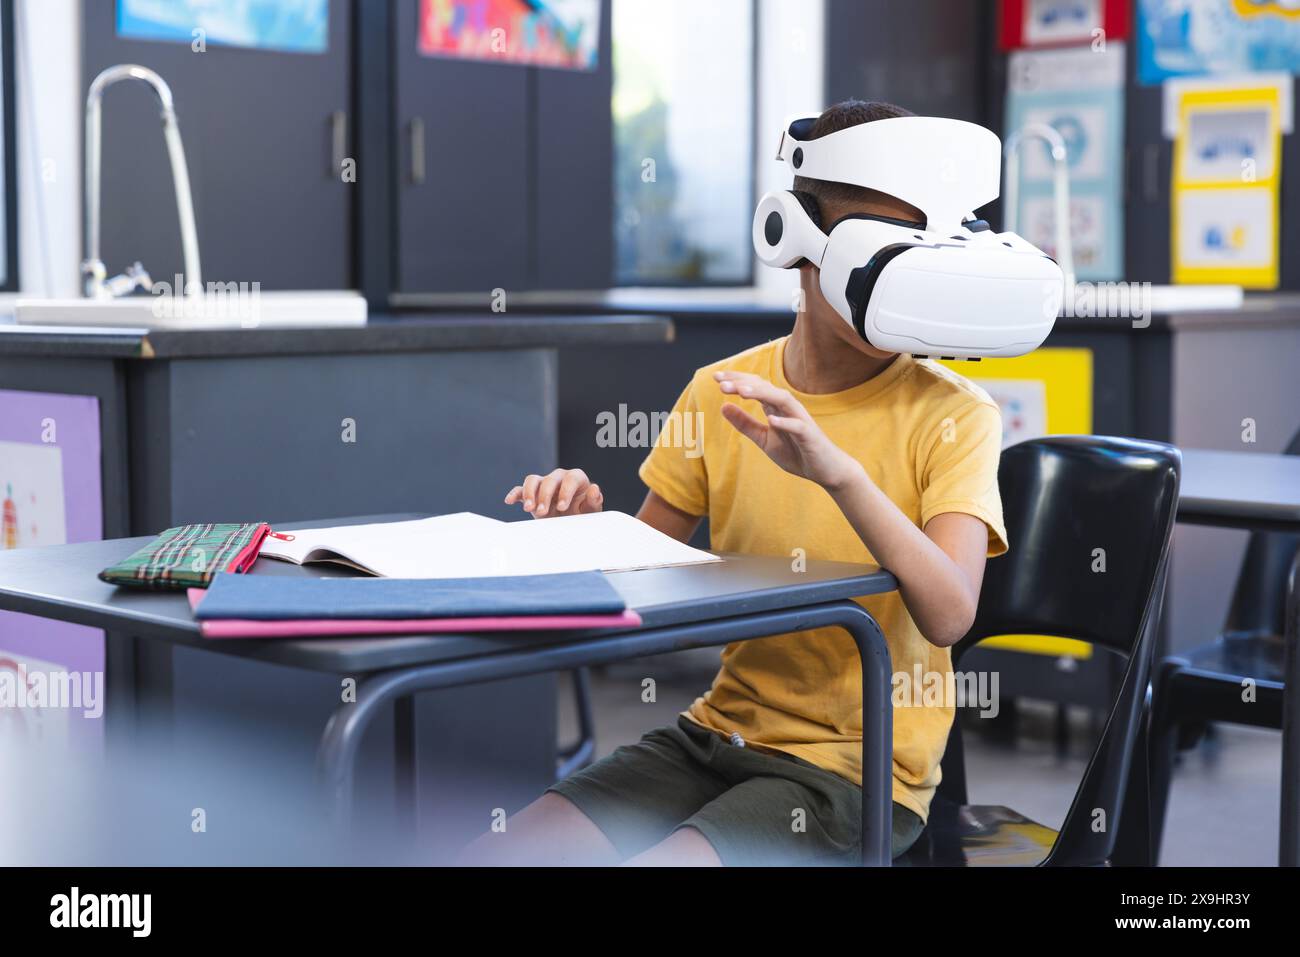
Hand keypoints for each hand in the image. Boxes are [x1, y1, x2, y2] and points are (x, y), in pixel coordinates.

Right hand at [504, 468, 603, 517]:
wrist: (571, 522)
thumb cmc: (583, 514)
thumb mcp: (590, 511)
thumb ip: (593, 501)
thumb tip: (594, 489)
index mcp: (576, 479)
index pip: (571, 479)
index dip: (566, 492)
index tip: (562, 507)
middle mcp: (559, 478)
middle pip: (549, 479)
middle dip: (545, 496)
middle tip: (543, 512)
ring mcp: (544, 484)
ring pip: (533, 480)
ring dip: (529, 493)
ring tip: (528, 509)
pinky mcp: (532, 493)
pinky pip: (520, 489)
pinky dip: (515, 494)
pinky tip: (509, 501)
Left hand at [713, 370, 861, 491]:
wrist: (826, 470)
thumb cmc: (796, 452)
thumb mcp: (764, 439)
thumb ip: (745, 424)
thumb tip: (723, 407)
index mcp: (775, 407)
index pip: (755, 386)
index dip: (737, 380)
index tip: (716, 377)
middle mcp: (788, 408)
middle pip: (765, 388)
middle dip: (743, 383)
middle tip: (721, 382)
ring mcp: (800, 419)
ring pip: (781, 400)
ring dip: (762, 394)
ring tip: (741, 392)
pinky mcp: (810, 435)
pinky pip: (797, 426)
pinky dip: (785, 422)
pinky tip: (771, 420)